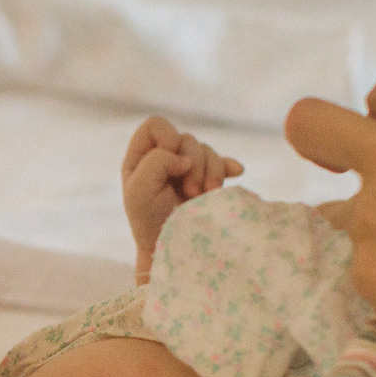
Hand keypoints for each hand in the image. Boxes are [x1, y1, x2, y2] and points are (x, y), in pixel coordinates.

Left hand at [123, 117, 242, 282]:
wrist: (174, 252)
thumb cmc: (150, 224)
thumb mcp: (138, 192)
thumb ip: (155, 163)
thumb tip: (184, 158)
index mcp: (142, 158)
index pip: (156, 125)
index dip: (167, 136)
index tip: (172, 160)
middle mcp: (164, 159)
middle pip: (186, 139)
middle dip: (194, 163)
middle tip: (191, 192)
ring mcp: (188, 170)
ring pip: (207, 151)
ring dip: (211, 171)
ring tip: (207, 196)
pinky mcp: (208, 182)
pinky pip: (224, 162)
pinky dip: (230, 166)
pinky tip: (237, 173)